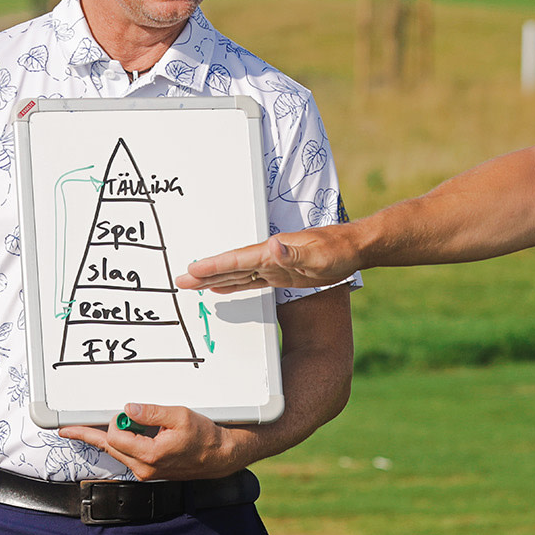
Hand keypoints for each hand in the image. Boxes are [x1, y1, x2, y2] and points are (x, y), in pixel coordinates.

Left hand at [59, 403, 243, 480]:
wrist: (220, 455)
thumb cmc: (205, 437)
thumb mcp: (180, 416)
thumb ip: (152, 412)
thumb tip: (129, 408)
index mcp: (149, 455)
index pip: (116, 436)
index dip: (117, 420)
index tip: (126, 410)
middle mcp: (143, 468)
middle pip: (109, 448)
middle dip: (90, 435)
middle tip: (67, 430)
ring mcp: (146, 471)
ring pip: (117, 451)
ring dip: (107, 438)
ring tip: (85, 430)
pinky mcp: (150, 469)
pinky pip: (128, 454)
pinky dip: (121, 442)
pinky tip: (122, 433)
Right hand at [176, 225, 360, 292]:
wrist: (354, 248)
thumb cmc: (338, 250)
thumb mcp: (318, 254)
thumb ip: (294, 253)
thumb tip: (273, 246)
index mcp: (273, 251)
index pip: (237, 260)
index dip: (214, 266)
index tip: (192, 270)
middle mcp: (269, 256)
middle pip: (230, 266)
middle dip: (205, 273)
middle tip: (180, 279)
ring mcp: (273, 265)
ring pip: (237, 274)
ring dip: (215, 279)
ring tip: (192, 284)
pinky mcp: (281, 275)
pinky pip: (251, 281)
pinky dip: (234, 285)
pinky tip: (222, 288)